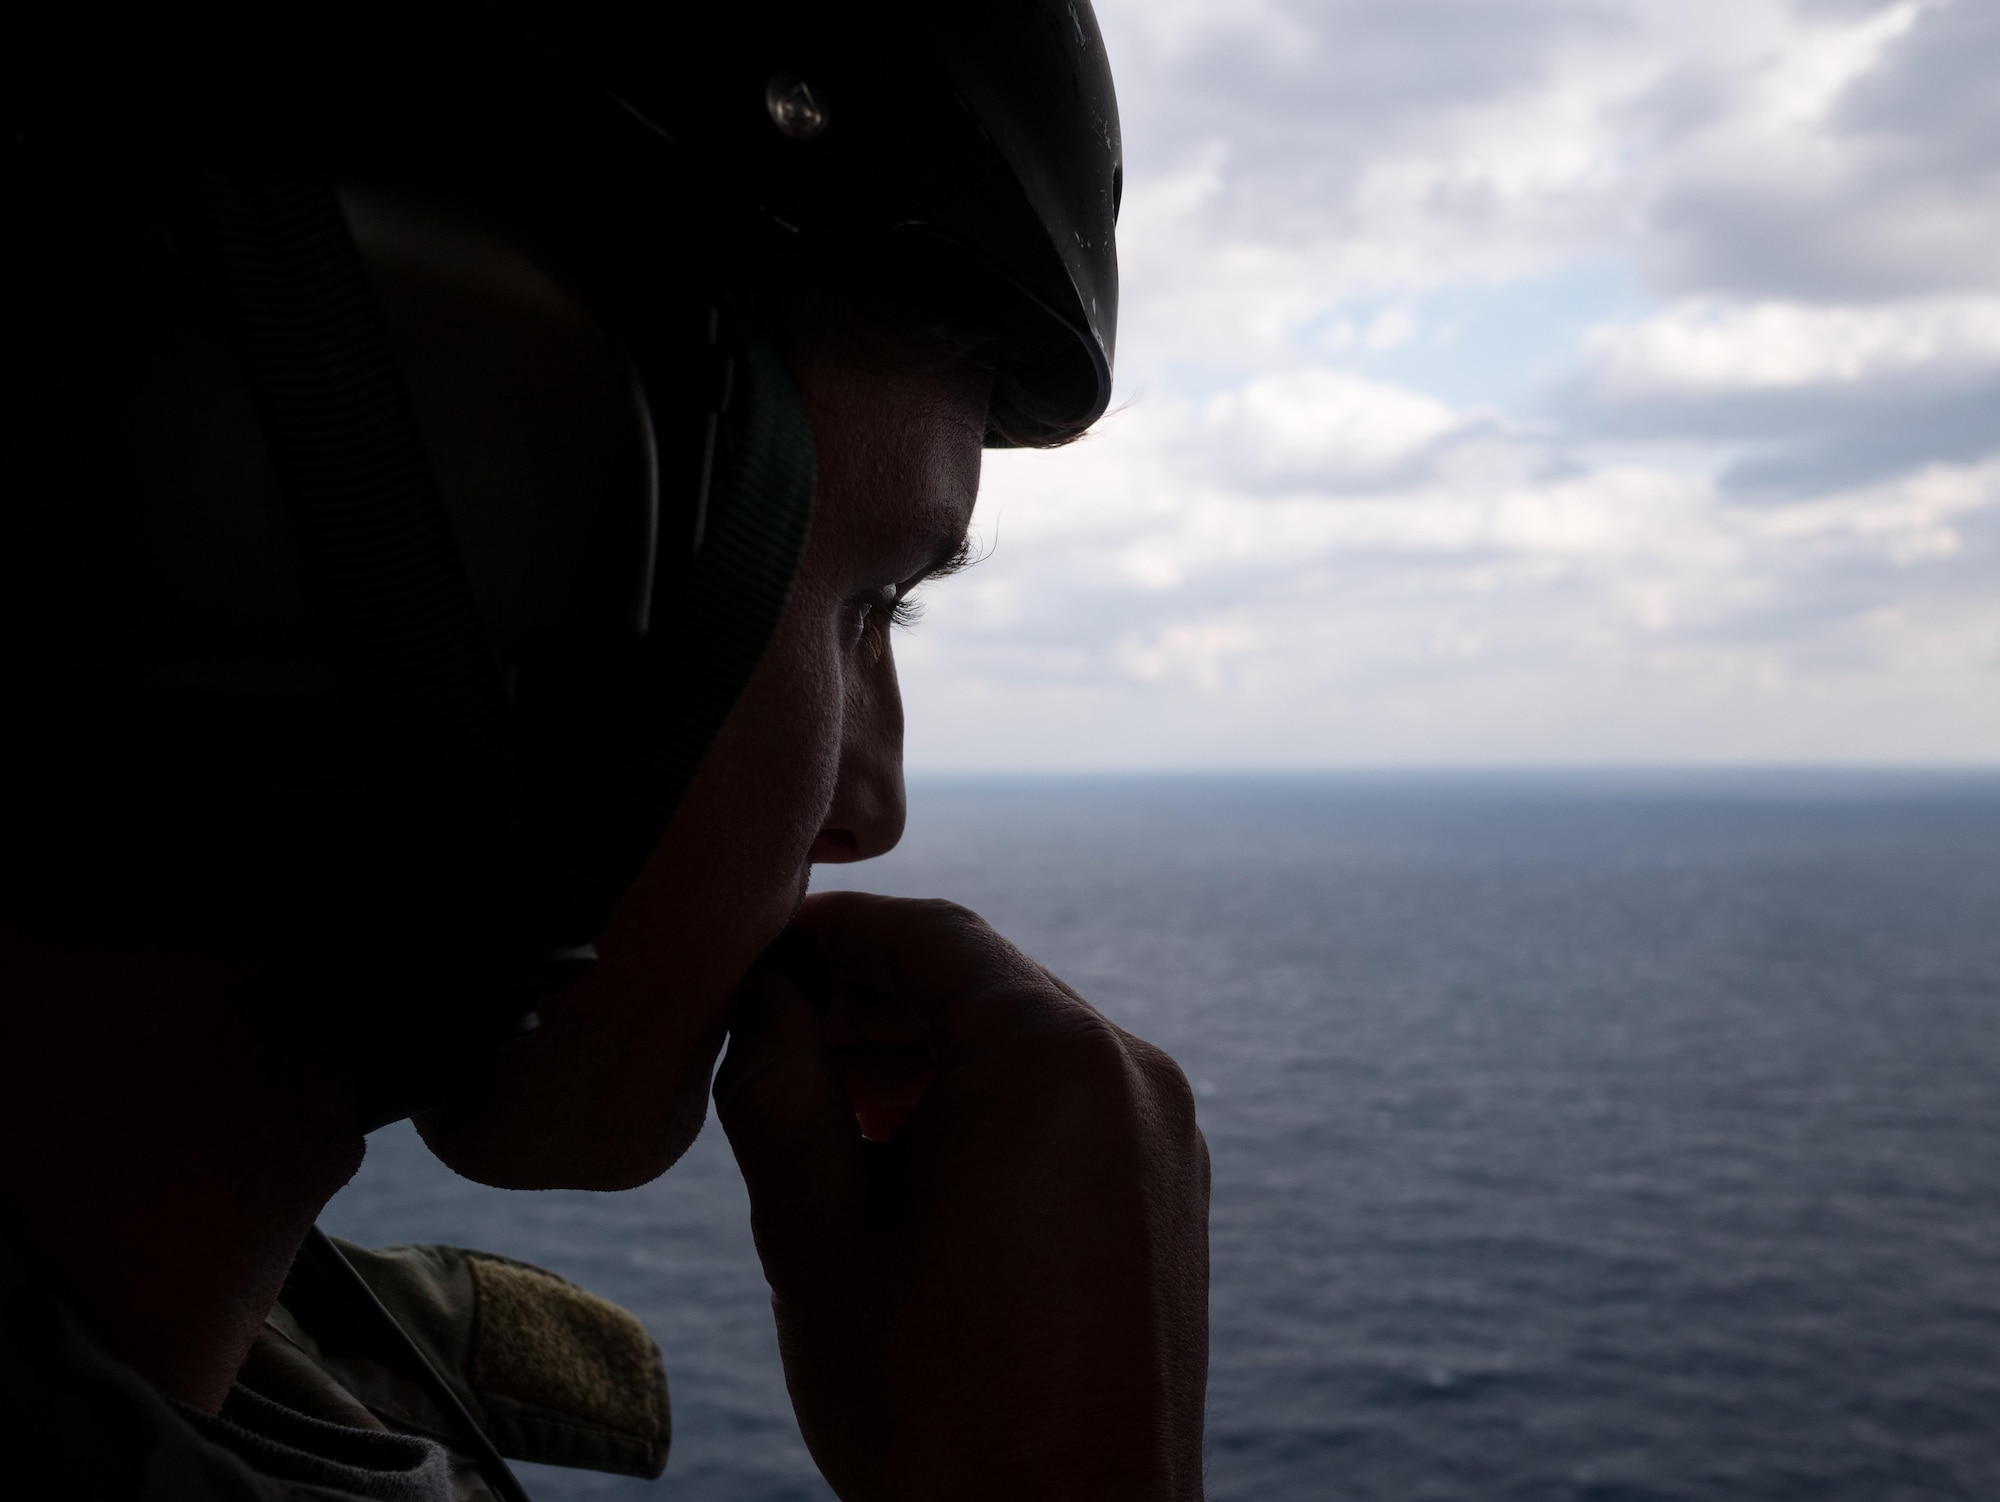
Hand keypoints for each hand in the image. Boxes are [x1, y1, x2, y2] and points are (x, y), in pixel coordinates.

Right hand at [714, 892, 1209, 1500]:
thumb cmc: (934, 1401)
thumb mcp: (814, 1234)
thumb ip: (776, 1087)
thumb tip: (762, 999)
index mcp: (1048, 1058)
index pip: (930, 934)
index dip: (834, 931)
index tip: (763, 954)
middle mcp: (1127, 1070)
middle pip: (983, 982)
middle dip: (875, 995)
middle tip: (778, 1032)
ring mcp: (1161, 1130)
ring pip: (1026, 1039)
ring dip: (926, 1050)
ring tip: (829, 1099)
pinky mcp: (1166, 1186)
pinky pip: (1068, 1097)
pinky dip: (988, 1098)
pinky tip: (910, 1150)